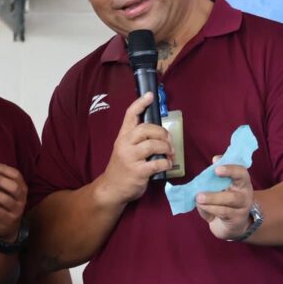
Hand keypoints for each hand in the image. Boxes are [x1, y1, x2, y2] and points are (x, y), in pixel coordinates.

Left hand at [0, 162, 27, 241]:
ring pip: (5, 199)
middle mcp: (22, 198)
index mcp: (22, 188)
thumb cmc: (3, 204)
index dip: (4, 169)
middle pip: (14, 186)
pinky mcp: (8, 219)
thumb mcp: (5, 191)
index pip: (16, 175)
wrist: (7, 226)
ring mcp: (16, 210)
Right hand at [94, 92, 174, 206]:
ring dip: (166, 148)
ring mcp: (130, 158)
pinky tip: (167, 165)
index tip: (150, 95)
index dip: (141, 103)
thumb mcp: (125, 148)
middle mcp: (124, 144)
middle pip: (145, 128)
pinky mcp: (137, 172)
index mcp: (123, 136)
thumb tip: (159, 131)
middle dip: (161, 132)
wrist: (112, 188)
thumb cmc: (122, 166)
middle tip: (168, 140)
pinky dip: (166, 163)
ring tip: (170, 153)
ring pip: (153, 145)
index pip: (130, 115)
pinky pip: (157, 163)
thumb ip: (137, 139)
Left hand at [196, 156, 254, 239]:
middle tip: (199, 194)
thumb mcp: (222, 186)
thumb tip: (216, 159)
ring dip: (211, 201)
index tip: (216, 169)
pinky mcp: (236, 219)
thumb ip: (219, 172)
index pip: (241, 173)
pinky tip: (202, 206)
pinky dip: (209, 209)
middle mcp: (245, 195)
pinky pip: (223, 213)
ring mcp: (242, 208)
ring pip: (228, 205)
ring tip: (198, 199)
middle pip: (234, 195)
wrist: (234, 223)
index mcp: (242, 182)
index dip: (230, 170)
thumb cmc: (225, 200)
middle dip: (216, 195)